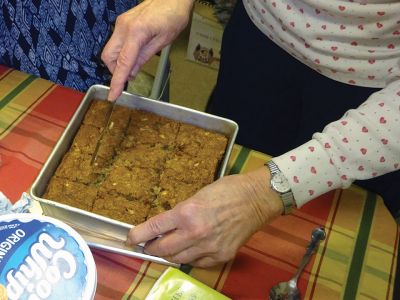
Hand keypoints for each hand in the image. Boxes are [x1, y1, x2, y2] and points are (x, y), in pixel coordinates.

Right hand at [101, 0, 193, 100]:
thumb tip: (131, 73)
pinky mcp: (122, 22)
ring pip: (110, 50)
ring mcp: (120, 23)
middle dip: (116, 70)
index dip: (116, 81)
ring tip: (136, 63)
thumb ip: (144, 57)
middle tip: (131, 75)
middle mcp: (123, 27)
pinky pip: (115, 42)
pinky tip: (134, 53)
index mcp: (136, 33)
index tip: (112, 95)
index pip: (123, 63)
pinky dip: (121, 52)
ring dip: (119, 61)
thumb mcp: (163, 41)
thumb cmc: (173, 17)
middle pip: (108, 57)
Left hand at [127, 167, 283, 267]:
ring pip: (178, 259)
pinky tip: (190, 250)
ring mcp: (209, 247)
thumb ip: (181, 213)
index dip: (138, 234)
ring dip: (169, 254)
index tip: (131, 238)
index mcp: (187, 212)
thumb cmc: (228, 190)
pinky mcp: (221, 256)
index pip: (153, 228)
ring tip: (168, 248)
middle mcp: (195, 233)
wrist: (257, 199)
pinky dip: (190, 258)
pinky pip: (198, 263)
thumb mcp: (198, 195)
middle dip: (151, 248)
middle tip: (149, 244)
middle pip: (162, 249)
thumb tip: (167, 226)